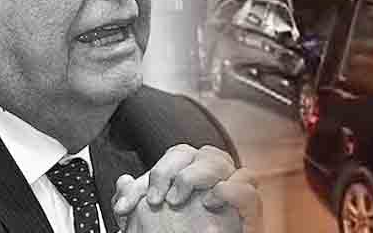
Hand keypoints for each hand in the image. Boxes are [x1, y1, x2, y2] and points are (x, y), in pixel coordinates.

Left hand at [112, 144, 261, 232]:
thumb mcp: (150, 221)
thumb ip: (138, 200)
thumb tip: (123, 183)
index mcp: (193, 173)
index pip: (175, 155)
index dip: (153, 173)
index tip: (128, 205)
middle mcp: (213, 178)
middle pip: (196, 151)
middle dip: (169, 170)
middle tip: (154, 199)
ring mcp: (233, 190)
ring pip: (221, 160)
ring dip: (195, 175)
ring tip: (176, 200)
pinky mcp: (250, 211)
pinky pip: (248, 187)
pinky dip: (230, 189)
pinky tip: (210, 201)